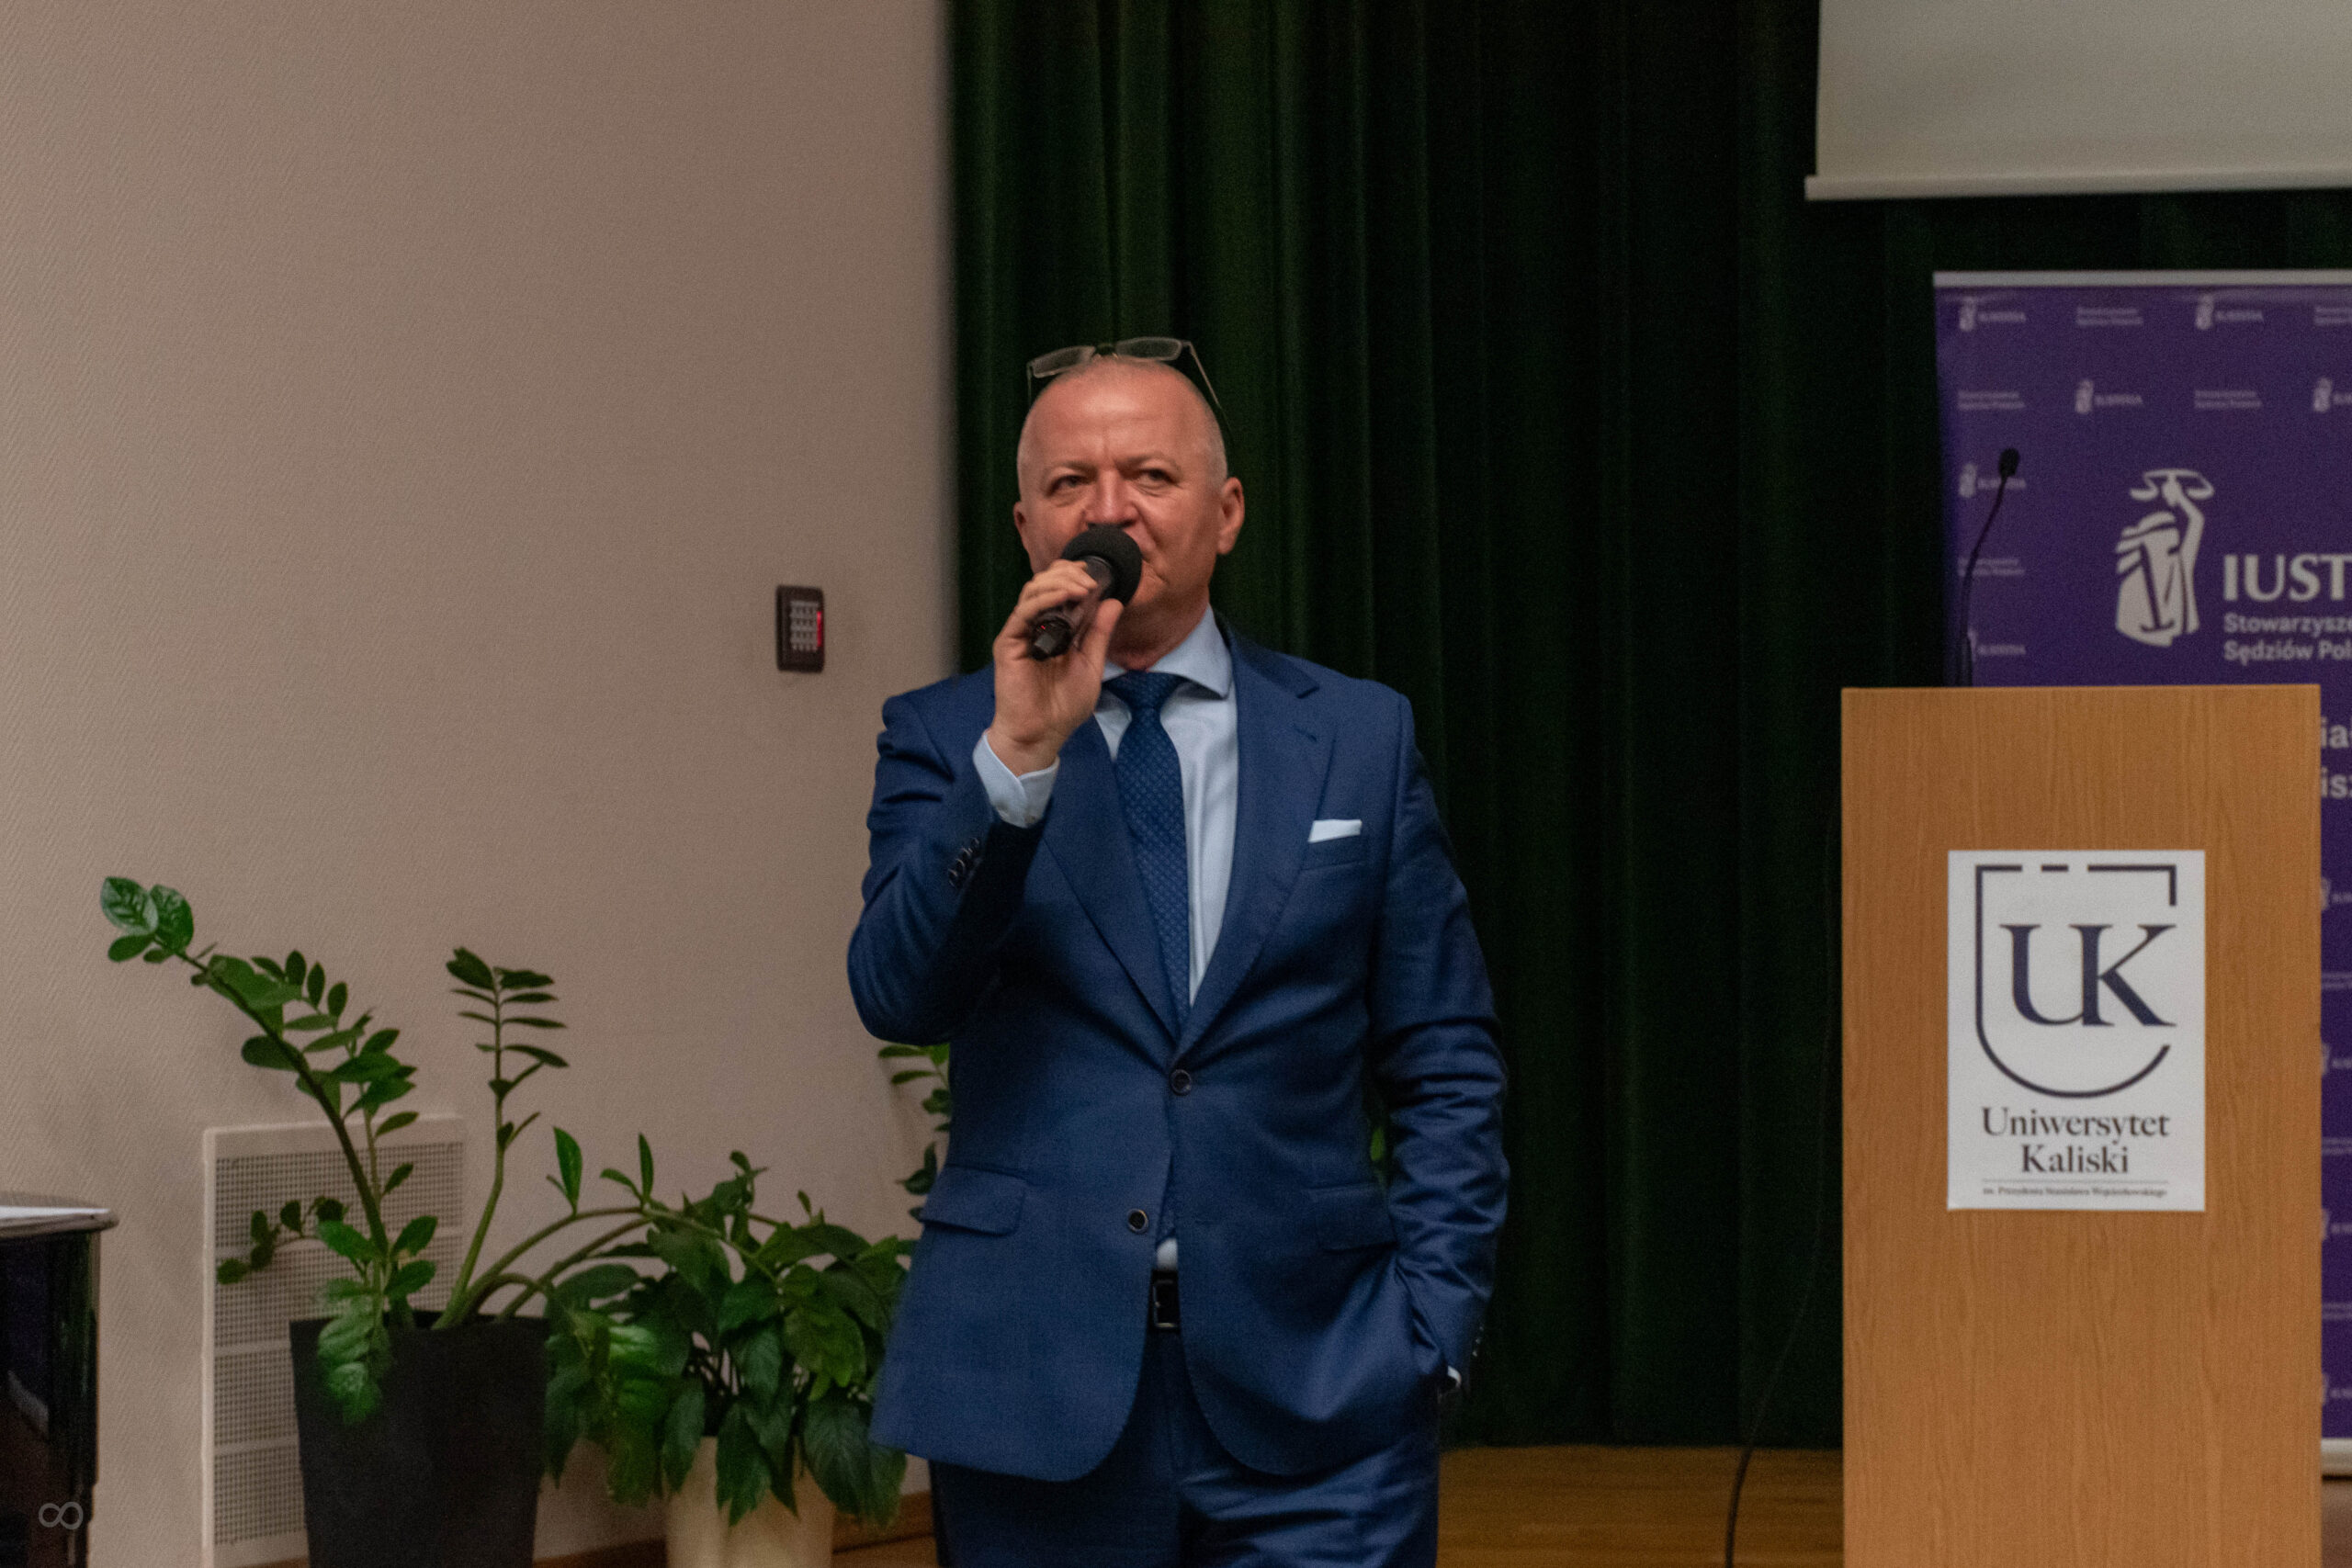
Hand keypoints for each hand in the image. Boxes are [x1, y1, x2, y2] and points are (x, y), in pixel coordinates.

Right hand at [984, 560, 1123, 774]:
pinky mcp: (1009, 642)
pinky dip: (1043, 599)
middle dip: (1068, 575)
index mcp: (1054, 630)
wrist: (1042, 733)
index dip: (1074, 577)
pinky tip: (1062, 597)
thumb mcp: (1091, 665)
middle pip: (1044, 584)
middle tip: (1089, 580)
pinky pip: (1024, 612)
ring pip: (1032, 591)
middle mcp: (1035, 626)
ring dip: (1058, 583)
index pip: (1059, 591)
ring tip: (1081, 588)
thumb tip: (1113, 602)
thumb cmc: (1063, 706)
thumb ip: (1099, 634)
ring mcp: (1020, 632)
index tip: (1096, 576)